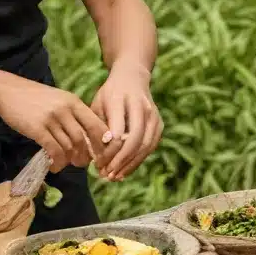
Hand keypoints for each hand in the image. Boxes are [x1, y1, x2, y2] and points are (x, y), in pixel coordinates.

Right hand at [0, 74, 110, 171]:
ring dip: (69, 160)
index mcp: (73, 101)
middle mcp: (65, 109)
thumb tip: (88, 138)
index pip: (96, 124)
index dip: (101, 143)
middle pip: (83, 139)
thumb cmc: (34, 97)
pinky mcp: (37, 129)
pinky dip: (57, 162)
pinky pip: (54, 150)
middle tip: (81, 163)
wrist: (8, 90)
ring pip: (68, 146)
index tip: (100, 154)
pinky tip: (54, 166)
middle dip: (85, 156)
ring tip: (65, 164)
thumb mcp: (59, 99)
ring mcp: (51, 119)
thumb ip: (73, 114)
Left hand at [90, 61, 162, 180]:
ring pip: (145, 146)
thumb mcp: (98, 104)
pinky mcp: (159, 123)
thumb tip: (96, 155)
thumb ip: (97, 127)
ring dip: (130, 164)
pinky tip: (126, 170)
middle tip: (106, 174)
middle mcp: (141, 106)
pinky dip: (138, 161)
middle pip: (134, 139)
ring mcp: (153, 115)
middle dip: (120, 161)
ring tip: (114, 176)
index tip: (97, 162)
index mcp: (121, 99)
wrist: (132, 77)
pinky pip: (150, 146)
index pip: (118, 129)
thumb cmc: (110, 93)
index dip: (109, 150)